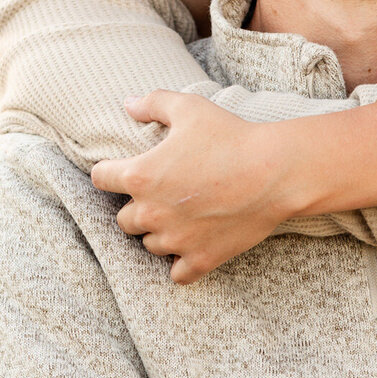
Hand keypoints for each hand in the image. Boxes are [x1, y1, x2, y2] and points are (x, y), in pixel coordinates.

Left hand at [91, 94, 297, 283]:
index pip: (100, 179)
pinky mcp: (200, 259)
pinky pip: (176, 275)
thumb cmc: (232, 136)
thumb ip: (153, 102)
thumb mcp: (190, 108)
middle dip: (139, 207)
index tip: (126, 171)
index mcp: (140, 175)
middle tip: (164, 195)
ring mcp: (175, 240)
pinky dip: (182, 264)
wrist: (275, 172)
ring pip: (150, 245)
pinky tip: (192, 249)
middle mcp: (150, 212)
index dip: (111, 172)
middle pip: (124, 220)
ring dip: (160, 234)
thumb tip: (127, 104)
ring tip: (182, 219)